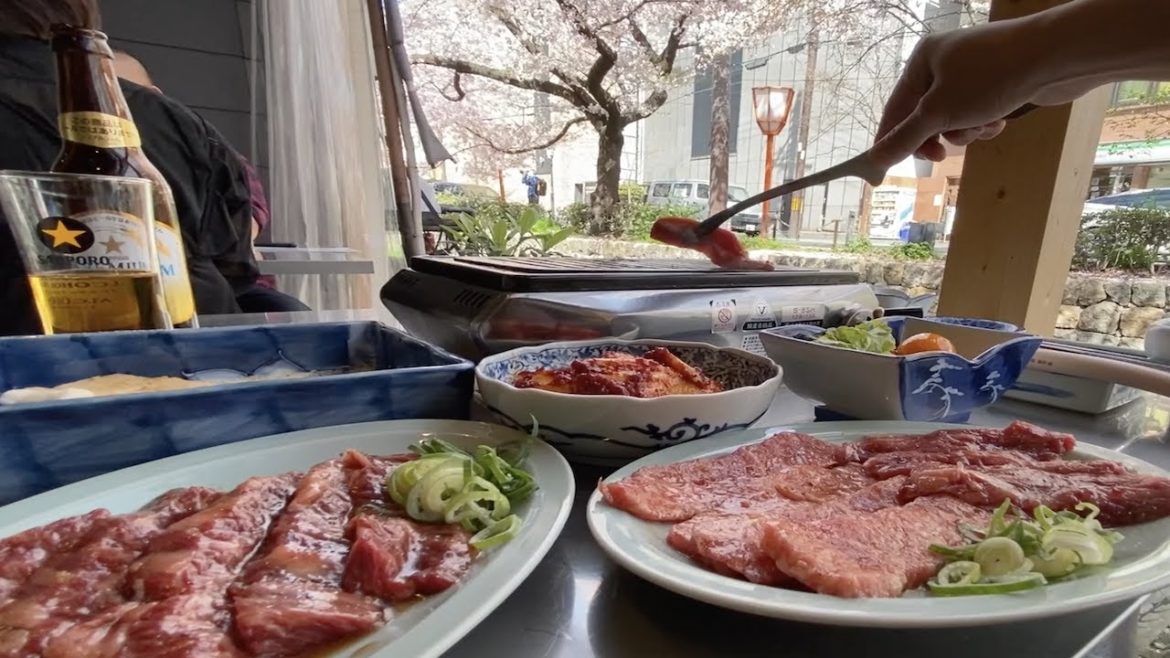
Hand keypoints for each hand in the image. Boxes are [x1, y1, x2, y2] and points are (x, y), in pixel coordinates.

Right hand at [870, 21, 1097, 168]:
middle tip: (941, 157)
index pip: (894, 109)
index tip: (882, 171)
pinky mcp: (997, 81)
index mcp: (921, 61)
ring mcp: (972, 71)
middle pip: (924, 116)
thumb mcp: (939, 113)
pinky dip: (984, 122)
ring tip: (980, 127)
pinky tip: (998, 122)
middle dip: (936, 137)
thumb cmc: (989, 79)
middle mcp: (943, 62)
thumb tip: (875, 159)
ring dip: (964, 131)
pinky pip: (978, 111)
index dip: (888, 141)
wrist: (1055, 56)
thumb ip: (905, 138)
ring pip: (953, 117)